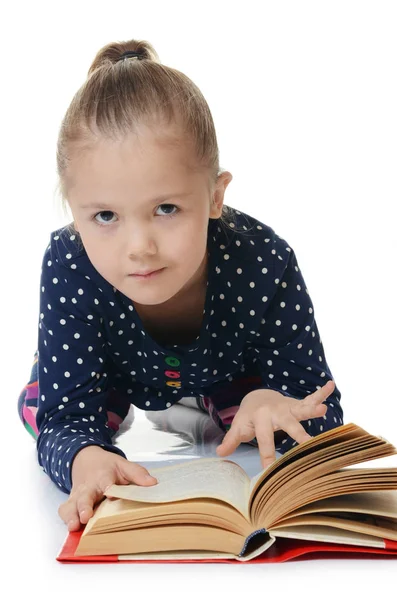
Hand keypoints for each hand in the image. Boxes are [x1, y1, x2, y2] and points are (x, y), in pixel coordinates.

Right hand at [58, 445, 156, 531]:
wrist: (85, 459)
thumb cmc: (107, 466)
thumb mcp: (123, 465)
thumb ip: (137, 474)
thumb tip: (153, 484)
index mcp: (103, 476)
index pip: (106, 482)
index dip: (108, 488)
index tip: (111, 494)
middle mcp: (88, 487)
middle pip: (85, 496)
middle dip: (84, 506)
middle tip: (85, 516)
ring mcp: (78, 496)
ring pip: (71, 505)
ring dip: (72, 515)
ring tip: (74, 526)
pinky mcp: (71, 503)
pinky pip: (65, 510)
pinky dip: (66, 518)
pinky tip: (70, 528)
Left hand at [216, 380, 334, 468]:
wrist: (257, 397)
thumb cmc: (248, 417)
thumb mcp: (239, 427)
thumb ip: (231, 440)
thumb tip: (220, 453)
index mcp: (260, 418)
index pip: (264, 440)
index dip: (268, 456)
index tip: (271, 471)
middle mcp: (276, 412)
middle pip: (287, 424)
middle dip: (298, 434)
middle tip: (309, 442)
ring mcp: (288, 407)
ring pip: (301, 409)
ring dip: (312, 409)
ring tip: (324, 409)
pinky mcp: (297, 404)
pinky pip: (311, 398)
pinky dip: (321, 393)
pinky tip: (331, 385)